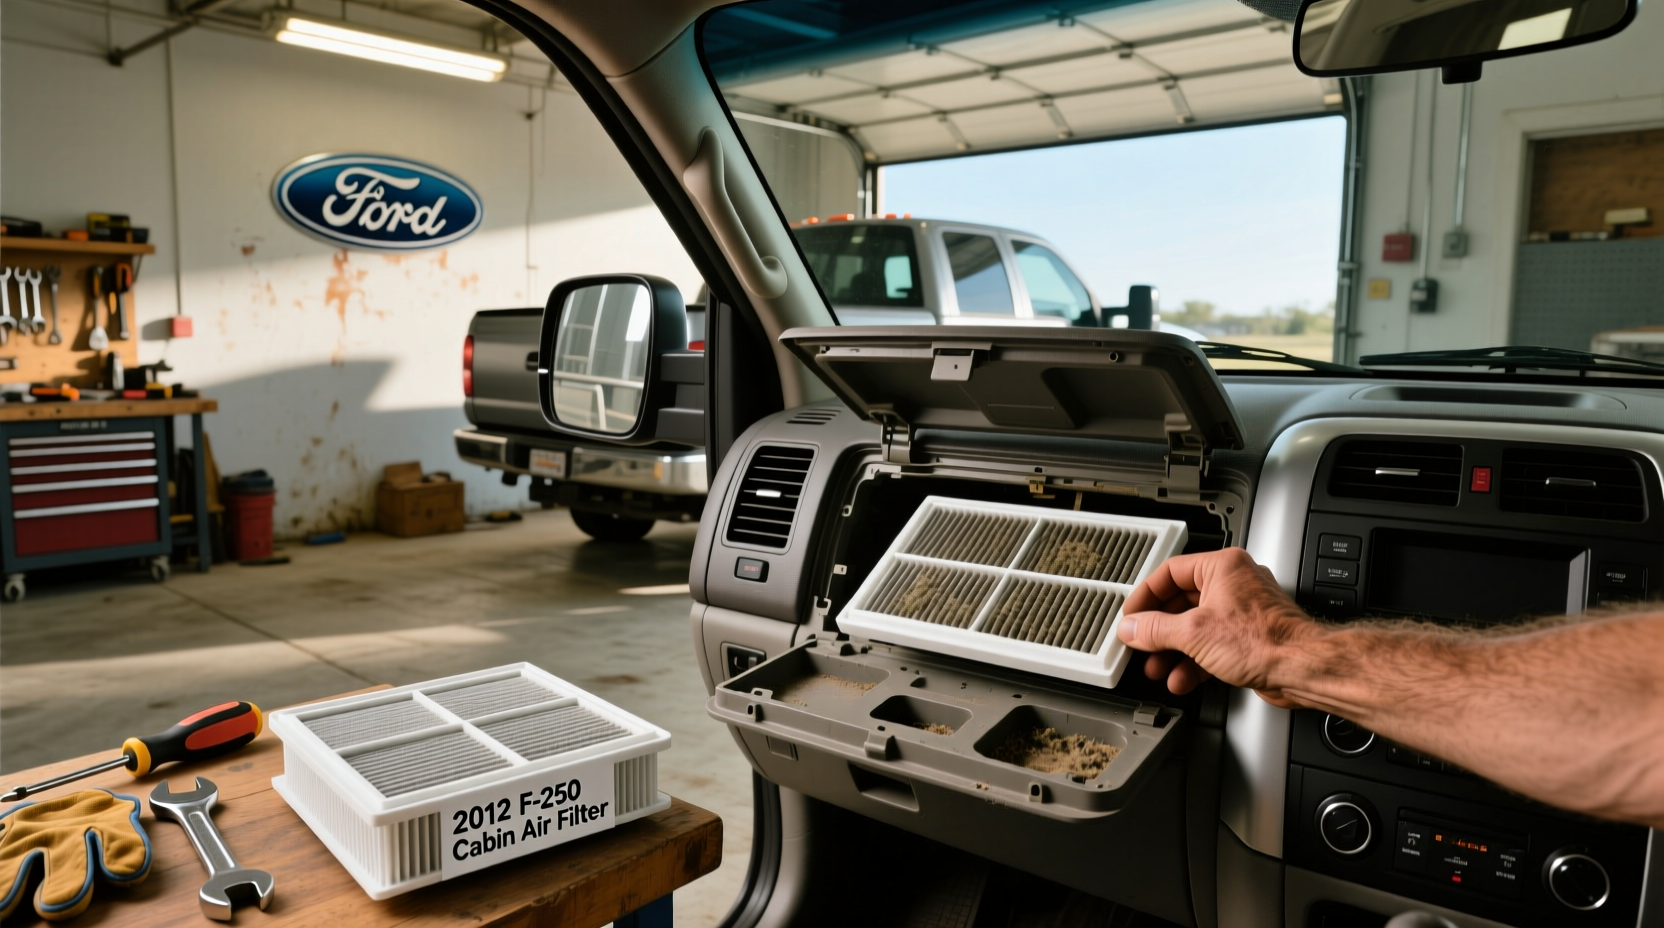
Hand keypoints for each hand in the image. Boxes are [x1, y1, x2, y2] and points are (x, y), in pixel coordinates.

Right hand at [1116, 548, 1314, 699]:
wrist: (1303, 669)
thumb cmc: (1266, 641)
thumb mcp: (1193, 633)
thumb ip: (1154, 630)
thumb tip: (1131, 628)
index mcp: (1222, 567)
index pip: (1169, 573)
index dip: (1145, 596)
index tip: (1131, 615)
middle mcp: (1234, 584)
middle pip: (1181, 603)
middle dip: (1159, 631)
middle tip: (1141, 644)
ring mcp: (1242, 612)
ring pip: (1195, 627)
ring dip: (1174, 651)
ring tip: (1158, 667)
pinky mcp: (1249, 638)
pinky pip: (1211, 645)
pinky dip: (1194, 661)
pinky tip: (1182, 678)